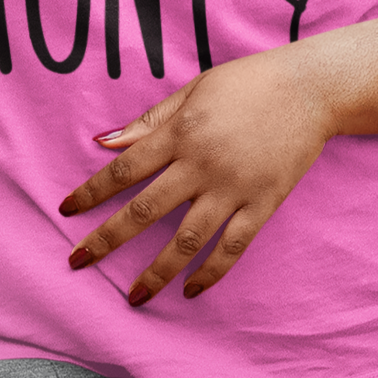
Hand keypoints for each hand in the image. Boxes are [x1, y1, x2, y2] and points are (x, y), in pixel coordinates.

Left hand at [59, 47, 330, 304]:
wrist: (310, 90)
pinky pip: (231, 247)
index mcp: (182, 131)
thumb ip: (150, 120)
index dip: (92, 191)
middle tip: (77, 262)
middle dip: (107, 238)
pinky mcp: (263, 204)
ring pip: (186, 240)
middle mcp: (202, 164)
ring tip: (133, 295)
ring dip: (156, 270)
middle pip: (145, 209)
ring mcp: (234, 188)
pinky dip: (210, 272)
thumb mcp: (194, 90)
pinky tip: (190, 290)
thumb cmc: (248, 82)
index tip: (66, 210)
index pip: (125, 168)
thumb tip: (105, 142)